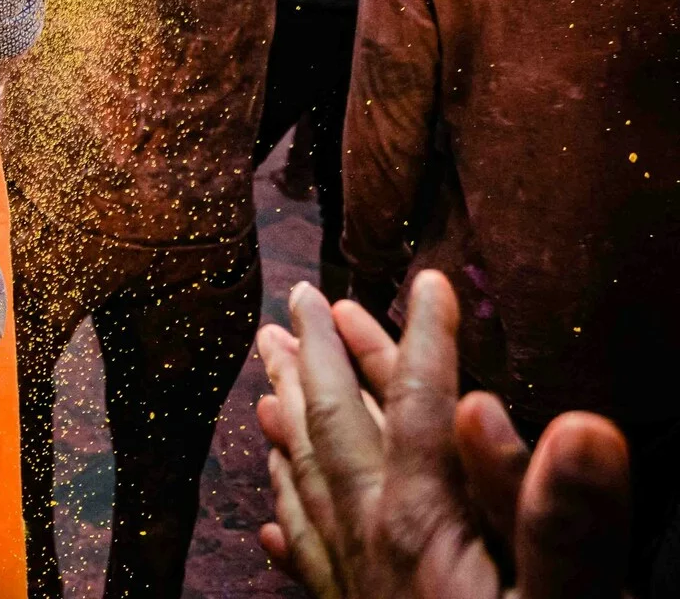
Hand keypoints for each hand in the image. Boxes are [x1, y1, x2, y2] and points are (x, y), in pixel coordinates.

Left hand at [255, 271, 631, 598]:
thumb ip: (565, 520)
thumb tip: (580, 430)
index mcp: (422, 520)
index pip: (418, 405)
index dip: (426, 340)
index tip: (427, 280)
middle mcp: (373, 538)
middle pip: (336, 427)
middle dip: (321, 356)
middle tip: (300, 298)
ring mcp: (353, 578)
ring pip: (310, 477)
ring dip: (293, 417)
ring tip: (270, 374)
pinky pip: (306, 546)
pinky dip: (290, 507)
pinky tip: (274, 508)